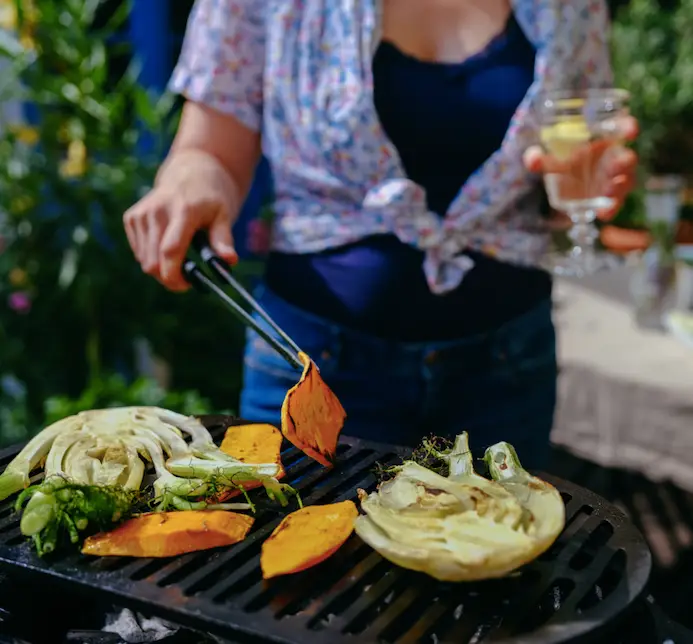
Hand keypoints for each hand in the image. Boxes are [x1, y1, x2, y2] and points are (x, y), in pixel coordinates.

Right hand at [123, 152, 238, 290]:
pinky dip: (152, 257)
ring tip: (181, 259)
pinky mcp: (131, 217)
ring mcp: (141, 214)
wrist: (191, 170)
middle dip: (169, 278)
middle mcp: (157, 211)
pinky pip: (139, 252)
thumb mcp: (224, 214)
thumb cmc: (212, 196)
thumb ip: (223, 239)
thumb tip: (230, 260)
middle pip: (153, 262)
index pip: (170, 250)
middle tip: (187, 278)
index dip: (175, 276)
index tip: (187, 285)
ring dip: (161, 269)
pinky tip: (167, 246)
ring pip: (144, 261)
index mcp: (183, 210)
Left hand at [524, 116, 638, 224]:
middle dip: (624, 161)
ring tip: (608, 191)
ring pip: (626, 180)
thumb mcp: (548, 160)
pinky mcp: (611, 198)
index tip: (630, 130)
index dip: (628, 127)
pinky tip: (603, 213)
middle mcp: (613, 158)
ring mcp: (614, 179)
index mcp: (602, 139)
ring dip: (620, 186)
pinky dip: (612, 207)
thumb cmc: (562, 163)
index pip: (621, 127)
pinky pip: (616, 202)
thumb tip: (532, 159)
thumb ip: (538, 158)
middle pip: (627, 157)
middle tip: (614, 166)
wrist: (561, 188)